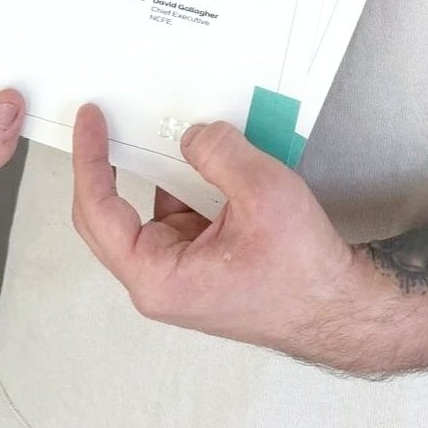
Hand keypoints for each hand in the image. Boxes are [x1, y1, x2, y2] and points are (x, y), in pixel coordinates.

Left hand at [70, 103, 392, 370]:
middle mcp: (160, 279)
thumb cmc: (301, 272)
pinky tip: (203, 154)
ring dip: (157, 168)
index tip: (89, 122)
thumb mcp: (261, 193)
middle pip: (111, 215)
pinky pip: (179, 211)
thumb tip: (193, 135)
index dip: (89, 162)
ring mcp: (180, 270)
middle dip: (108, 165)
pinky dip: (186, 180)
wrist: (338, 307)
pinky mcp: (201, 260)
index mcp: (158, 277)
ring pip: (150, 208)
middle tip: (103, 120)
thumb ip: (219, 154)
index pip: (99, 213)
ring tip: (165, 127)